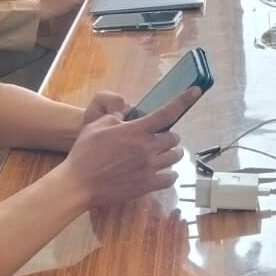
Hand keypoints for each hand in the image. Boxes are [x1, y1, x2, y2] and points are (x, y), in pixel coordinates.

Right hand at [61, 88, 199, 204]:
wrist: (78, 183)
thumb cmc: (85, 153)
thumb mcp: (96, 125)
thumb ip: (116, 116)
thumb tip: (127, 113)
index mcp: (135, 130)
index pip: (166, 112)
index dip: (183, 100)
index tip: (196, 91)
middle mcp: (146, 148)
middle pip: (173, 138)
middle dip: (168, 136)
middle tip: (157, 138)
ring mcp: (149, 167)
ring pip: (175, 157)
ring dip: (171, 153)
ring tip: (161, 154)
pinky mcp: (148, 185)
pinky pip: (171, 177)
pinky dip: (170, 173)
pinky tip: (162, 171)